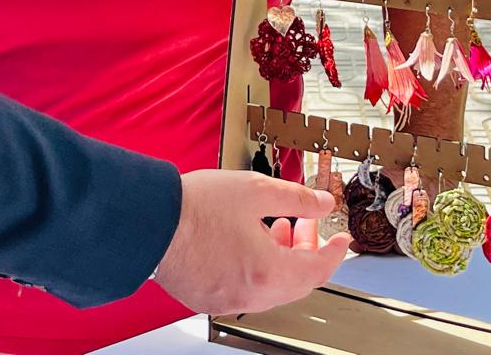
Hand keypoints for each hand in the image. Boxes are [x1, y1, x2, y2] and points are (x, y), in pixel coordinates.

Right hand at [153, 170, 350, 314]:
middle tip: (306, 226)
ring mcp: (228, 300)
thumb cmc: (194, 207)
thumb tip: (323, 204)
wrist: (148, 222)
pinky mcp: (207, 299)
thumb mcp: (254, 189)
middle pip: (296, 282)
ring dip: (282, 260)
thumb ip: (296, 198)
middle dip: (306, 252)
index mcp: (268, 271)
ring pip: (271, 287)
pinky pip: (246, 290)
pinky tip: (247, 242)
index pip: (318, 268)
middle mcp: (250, 294)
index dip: (334, 252)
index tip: (342, 239)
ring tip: (274, 227)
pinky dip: (257, 269)